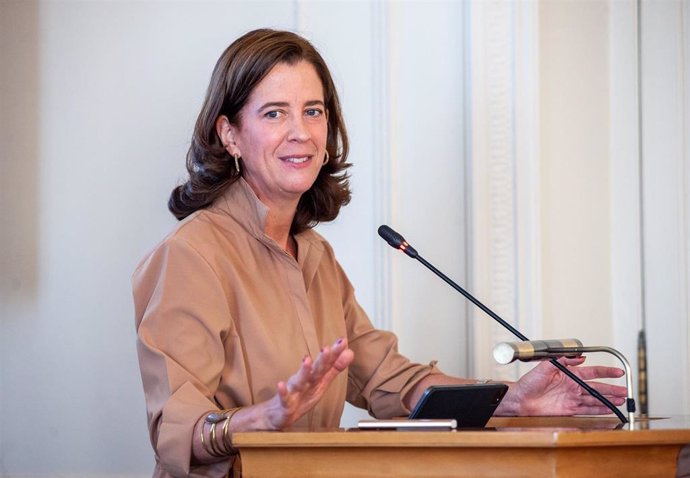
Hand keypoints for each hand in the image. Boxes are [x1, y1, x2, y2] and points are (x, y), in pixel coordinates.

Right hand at [263, 337, 353, 428]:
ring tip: (307, 360)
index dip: (335, 354)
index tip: (343, 341)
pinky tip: (280, 384)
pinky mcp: (285, 403)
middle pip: (316, 370)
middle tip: (328, 348)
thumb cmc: (302, 396)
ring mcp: (294, 391)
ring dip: (303, 371)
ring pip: (299, 381)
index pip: (327, 364)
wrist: (279, 413)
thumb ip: (335, 368)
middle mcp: (305, 381)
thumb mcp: (321, 383)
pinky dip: (282, 392)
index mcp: (316, 378)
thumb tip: (350, 352)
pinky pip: (284, 398)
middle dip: (322, 360)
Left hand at [504, 357, 627, 415]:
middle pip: (597, 387)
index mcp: (569, 374)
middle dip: (612, 389)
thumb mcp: (544, 366)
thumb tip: (580, 357)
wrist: (520, 399)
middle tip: (625, 391)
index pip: (592, 372)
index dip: (606, 372)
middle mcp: (573, 386)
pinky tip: (608, 411)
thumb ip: (562, 360)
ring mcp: (572, 398)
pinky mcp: (569, 409)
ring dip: (608, 400)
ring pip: (595, 399)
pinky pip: (587, 410)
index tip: (618, 372)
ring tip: (621, 401)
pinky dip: (599, 410)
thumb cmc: (529, 382)